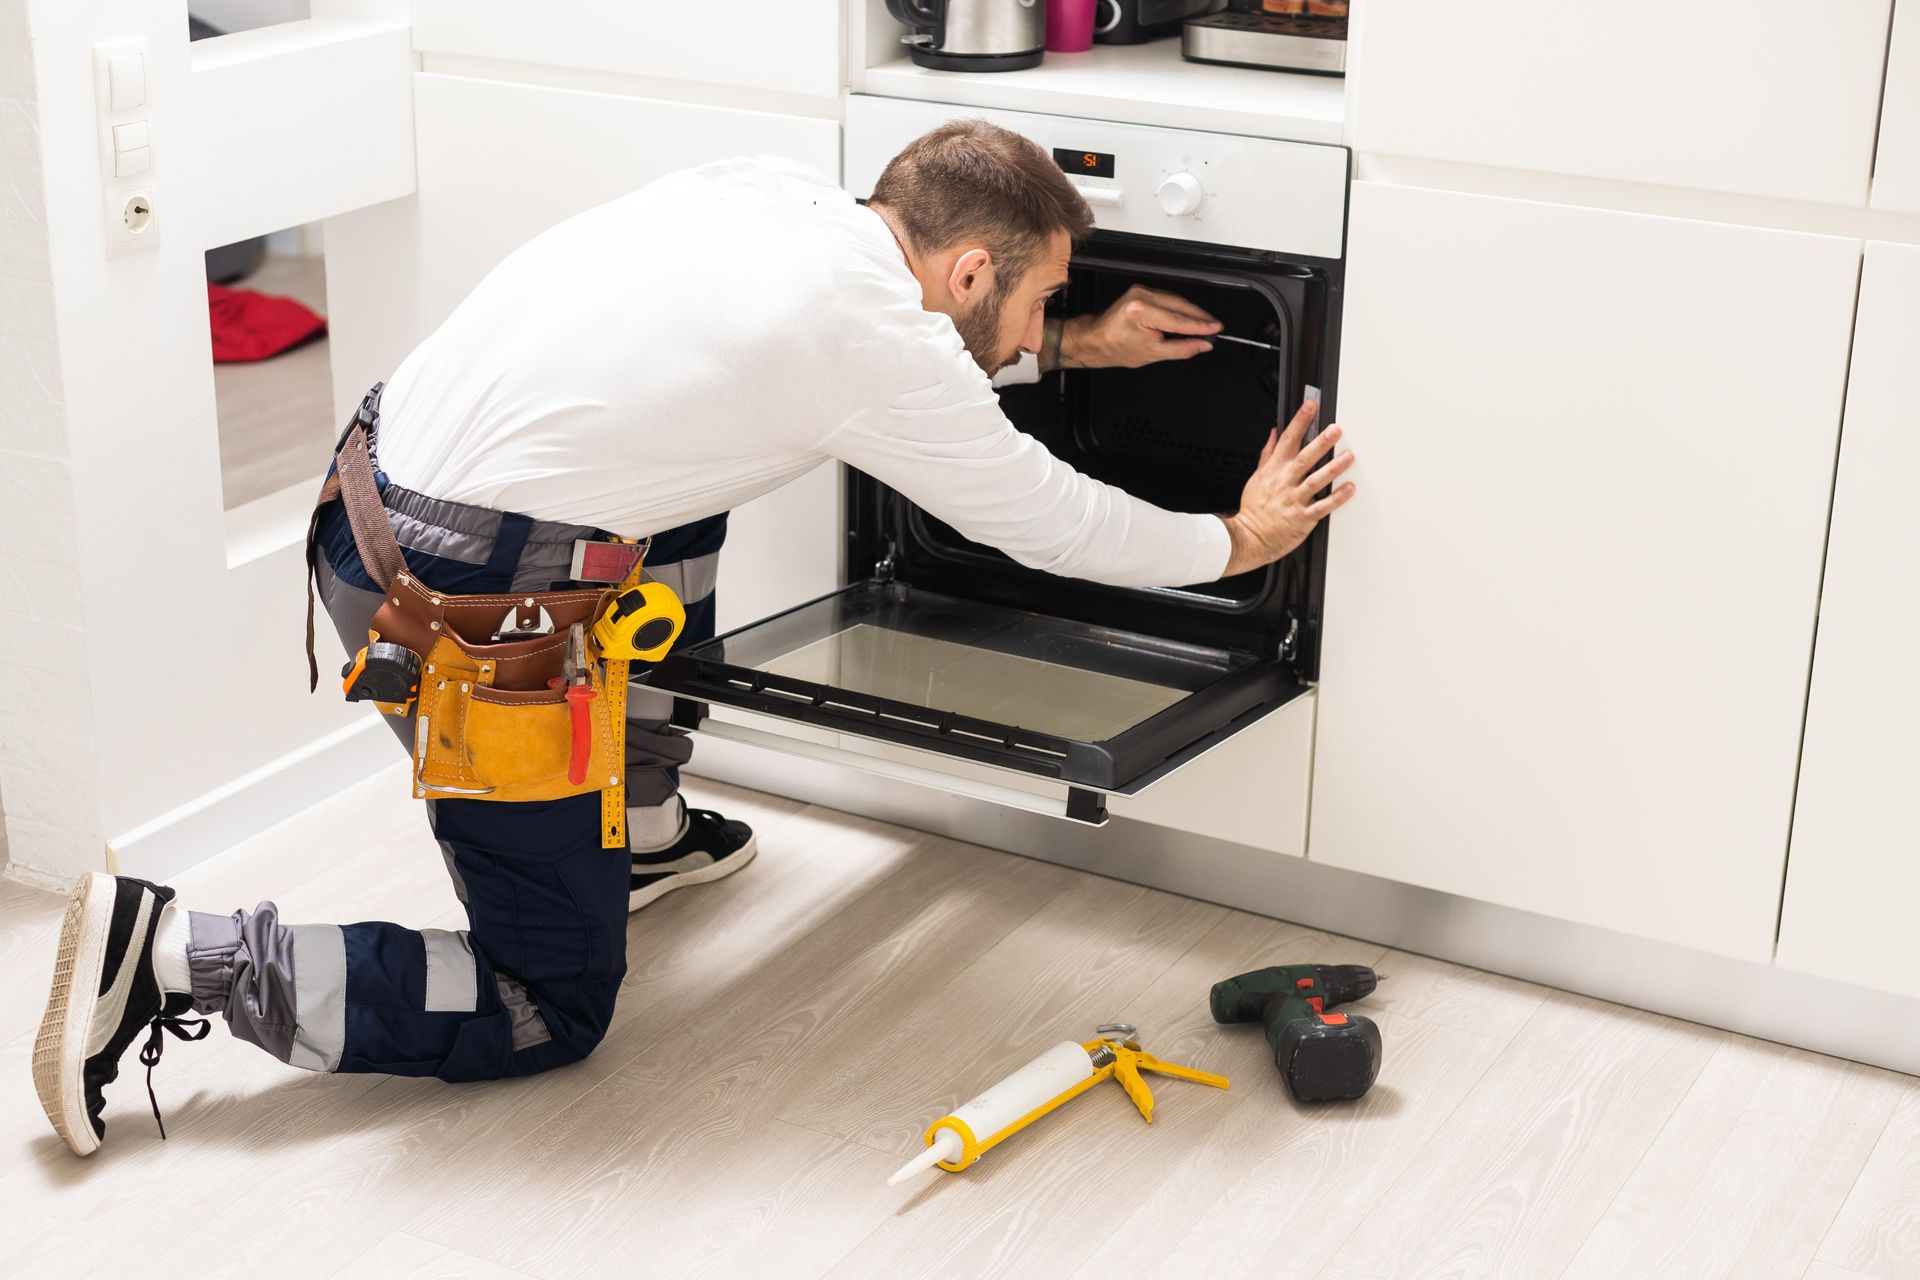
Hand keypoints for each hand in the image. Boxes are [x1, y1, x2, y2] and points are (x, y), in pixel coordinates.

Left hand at [1058, 285, 1221, 369]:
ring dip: (1191, 312)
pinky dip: (1180, 308)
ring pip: (1176, 300)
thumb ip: (1182, 349)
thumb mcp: (1153, 354)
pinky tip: (1189, 318)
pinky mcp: (1141, 291)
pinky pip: (1167, 298)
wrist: (1095, 340)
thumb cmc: (1116, 349)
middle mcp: (1142, 296)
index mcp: (1142, 311)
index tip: (1216, 329)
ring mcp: (1141, 291)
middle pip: (1180, 305)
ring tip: (1205, 325)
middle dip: (1200, 317)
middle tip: (1215, 327)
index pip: (1179, 319)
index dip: (1201, 325)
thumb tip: (1203, 344)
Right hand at [1220, 401, 1356, 575]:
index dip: (1300, 421)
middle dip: (1320, 443)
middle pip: (1304, 458)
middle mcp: (1284, 482)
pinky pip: (1322, 506)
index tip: (1311, 406)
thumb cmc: (1254, 510)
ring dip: (1333, 468)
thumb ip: (1267, 454)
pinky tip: (1349, 488)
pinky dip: (1337, 497)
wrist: (1249, 538)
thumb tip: (1273, 434)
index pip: (1287, 440)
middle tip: (1335, 430)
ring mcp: (1294, 500)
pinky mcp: (1303, 518)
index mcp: (1274, 470)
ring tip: (1348, 456)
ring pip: (1316, 481)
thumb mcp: (1256, 477)